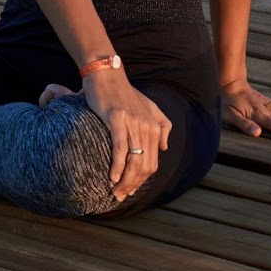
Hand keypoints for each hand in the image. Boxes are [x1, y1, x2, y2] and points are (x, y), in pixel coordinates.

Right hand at [81, 70, 171, 202]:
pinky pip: (120, 148)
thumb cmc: (123, 92)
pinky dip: (117, 166)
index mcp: (155, 126)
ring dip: (124, 180)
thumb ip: (162, 125)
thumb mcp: (148, 106)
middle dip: (133, 185)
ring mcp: (133, 123)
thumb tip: (164, 147)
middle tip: (119, 196)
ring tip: (114, 191)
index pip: (152, 162)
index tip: (129, 190)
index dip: (142, 180)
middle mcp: (147, 126)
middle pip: (144, 165)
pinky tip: (112, 178)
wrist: (106, 73)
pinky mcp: (117, 119)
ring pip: (133, 160)